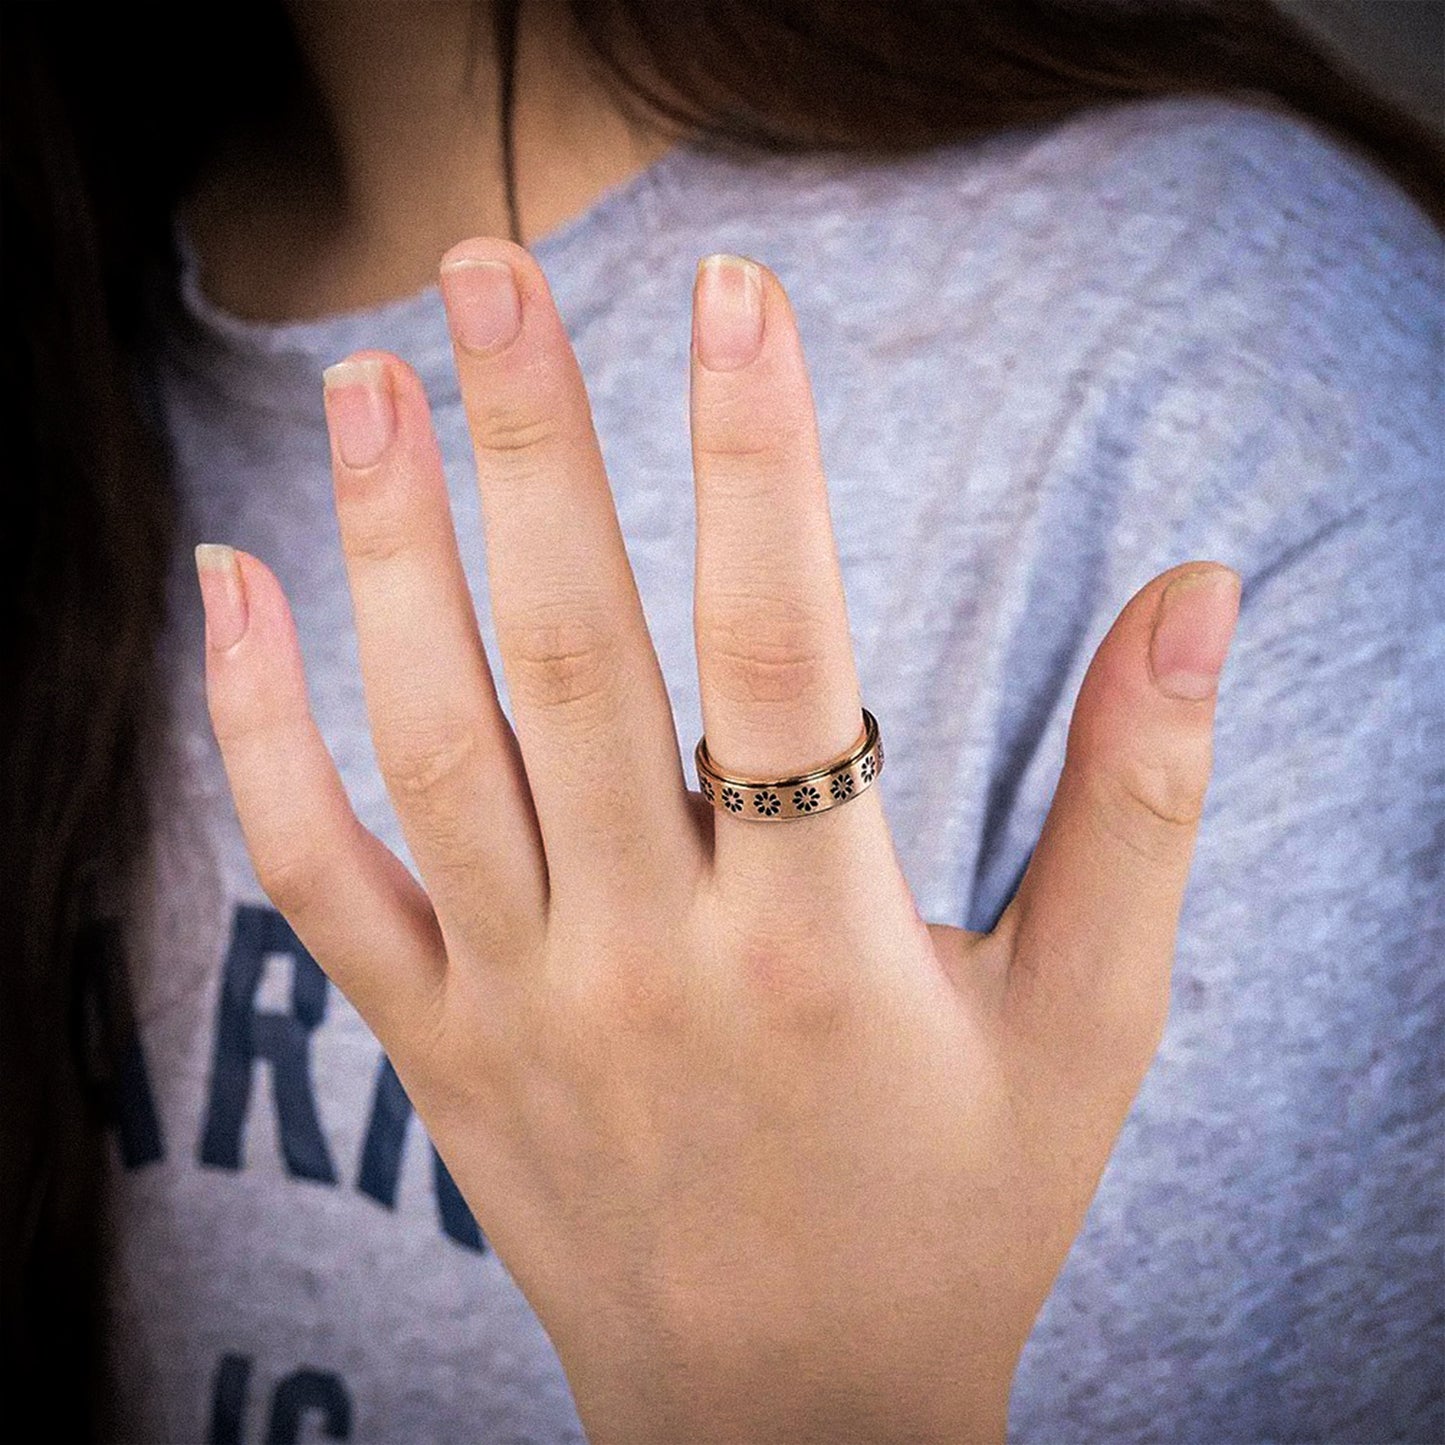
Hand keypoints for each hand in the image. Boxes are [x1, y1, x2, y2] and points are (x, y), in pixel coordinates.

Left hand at [197, 241, 1240, 1444]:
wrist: (789, 1421)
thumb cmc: (957, 1211)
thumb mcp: (1089, 1022)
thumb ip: (1140, 801)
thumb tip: (1198, 594)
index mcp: (826, 948)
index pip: (787, 652)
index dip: (762, 458)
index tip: (734, 293)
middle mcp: (654, 962)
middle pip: (576, 661)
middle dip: (533, 446)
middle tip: (487, 266)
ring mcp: (523, 1007)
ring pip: (431, 743)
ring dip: (390, 550)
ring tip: (370, 380)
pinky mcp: (437, 1049)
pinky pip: (318, 878)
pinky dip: (256, 731)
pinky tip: (233, 584)